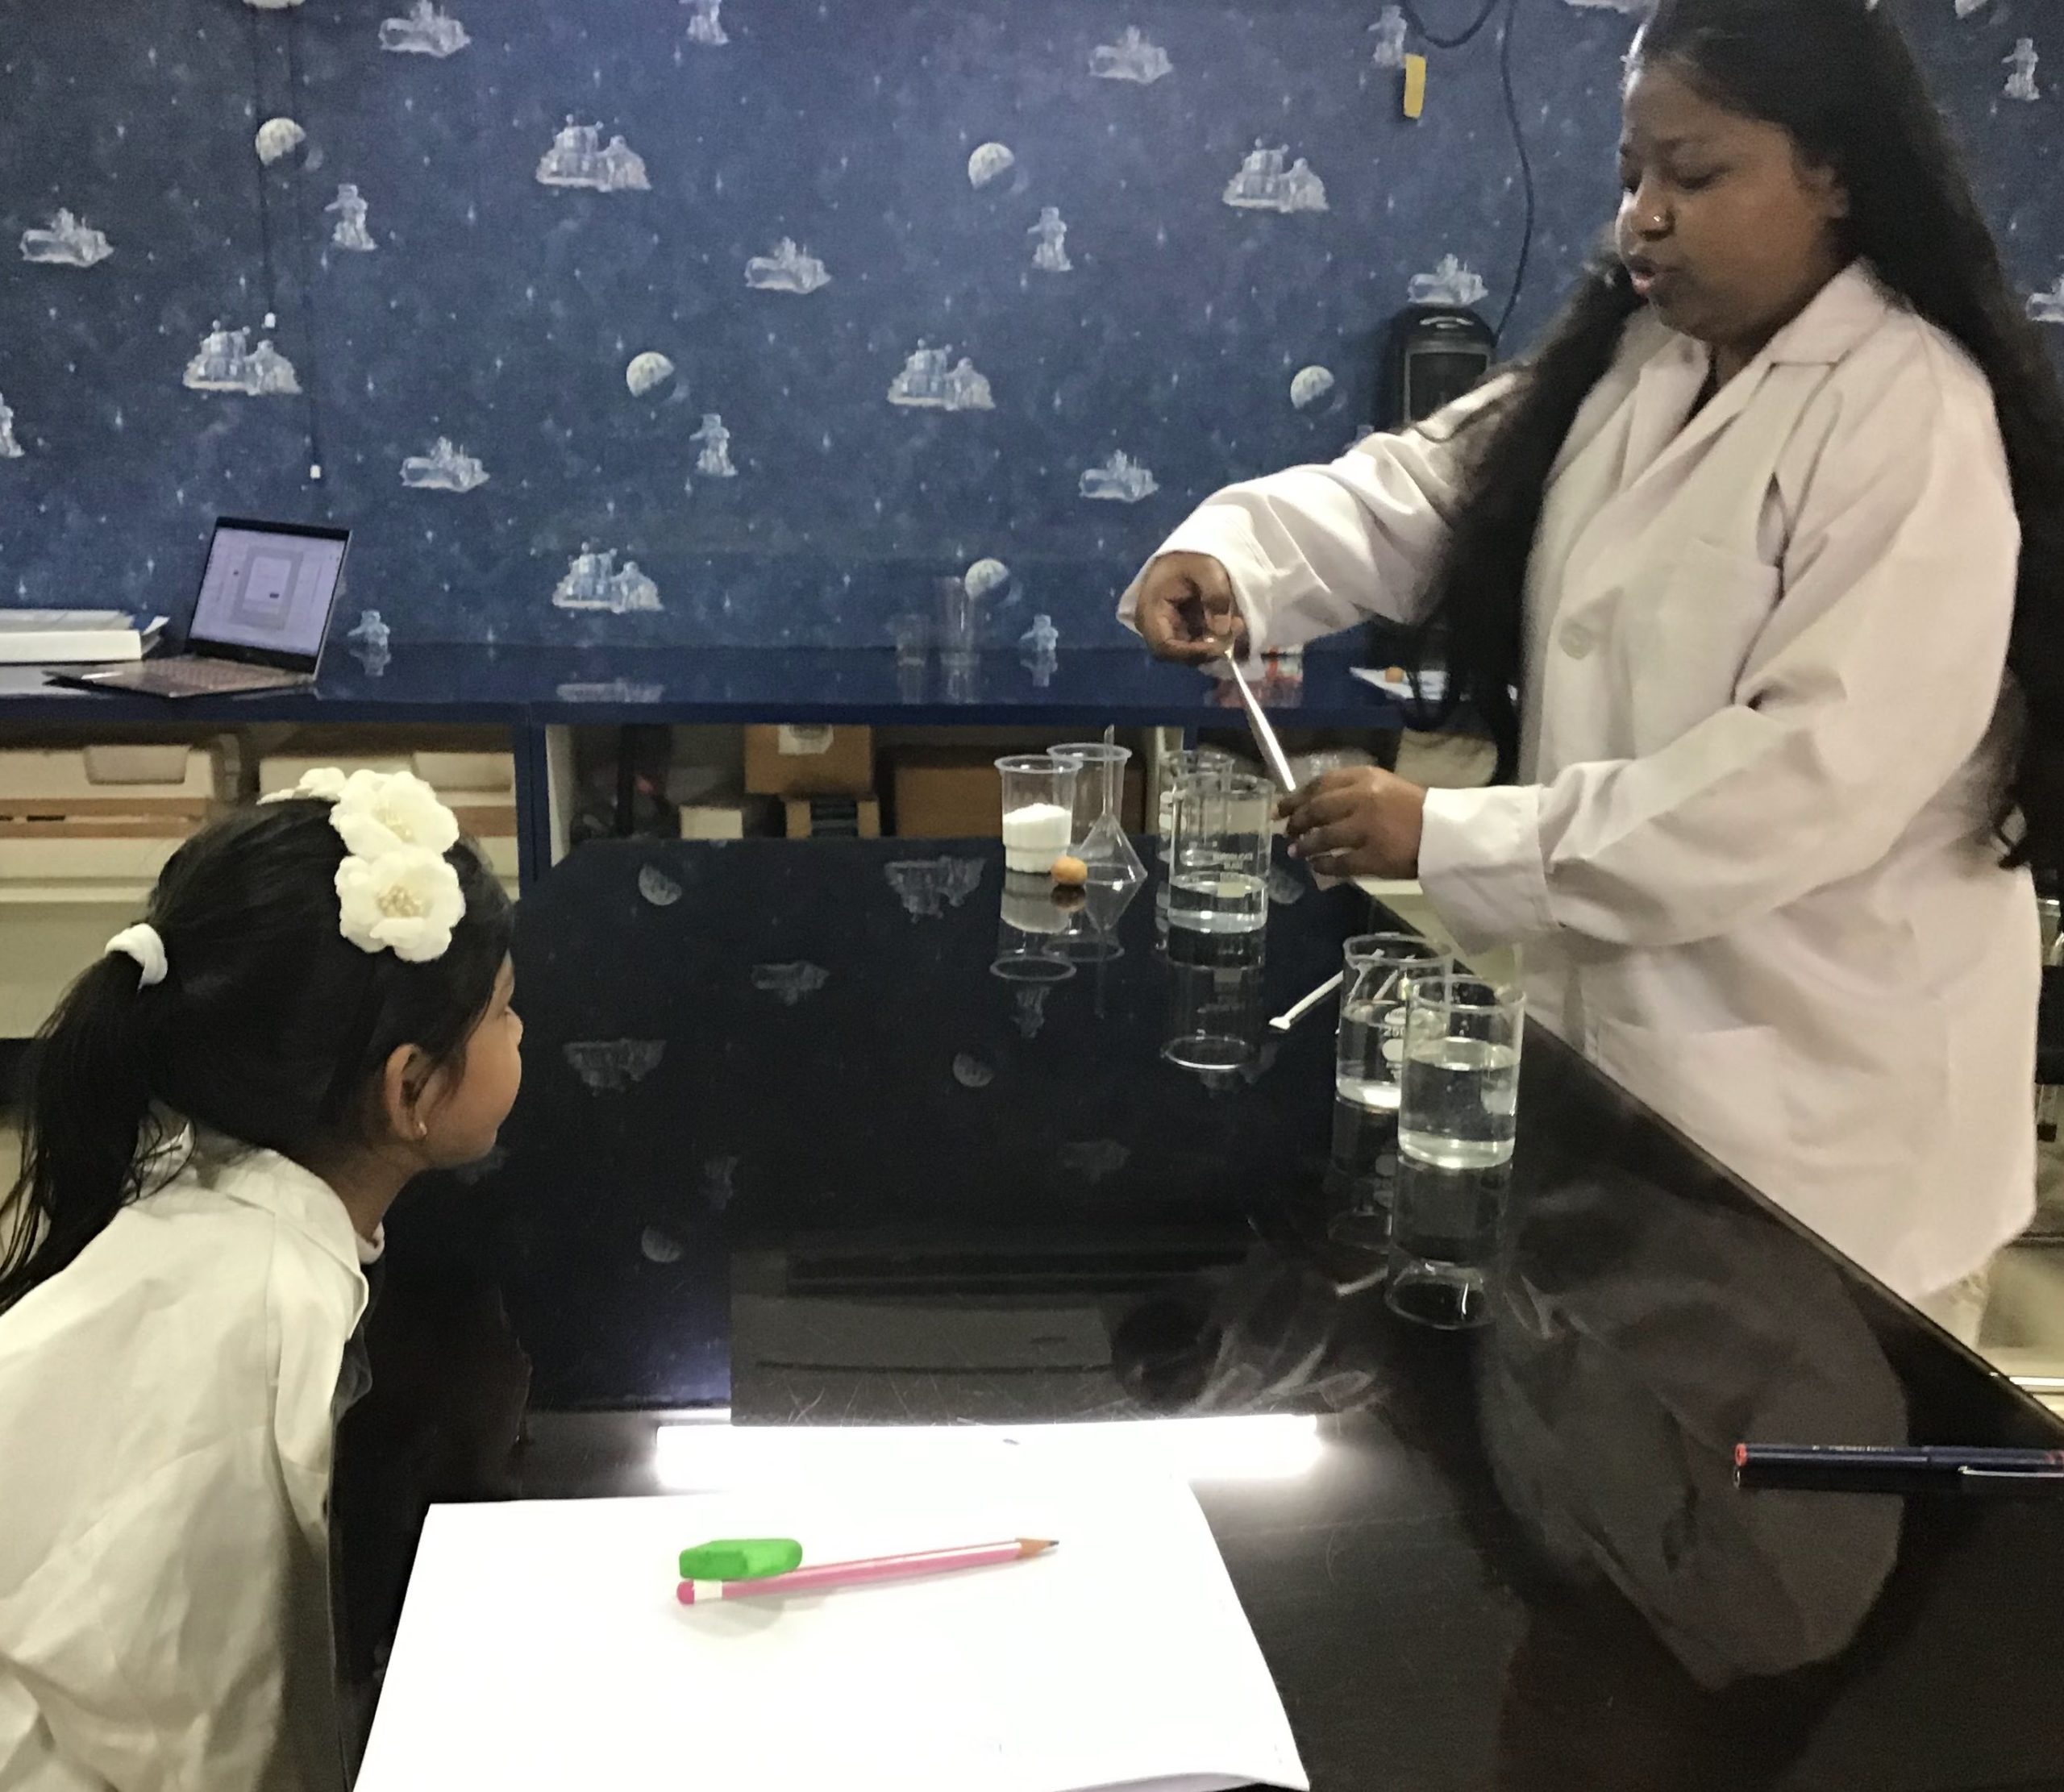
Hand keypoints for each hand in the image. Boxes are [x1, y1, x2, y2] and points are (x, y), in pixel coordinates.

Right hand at [1134, 552, 1248, 665]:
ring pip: (1188, 652)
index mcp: (1150, 609)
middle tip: (1234, 633)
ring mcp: (1166, 630)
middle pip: (1177, 654)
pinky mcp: (1179, 630)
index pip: (1164, 646)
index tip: (1219, 647)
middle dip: (1207, 649)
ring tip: (1237, 625)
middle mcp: (1153, 626)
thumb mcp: (1207, 569)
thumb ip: (1215, 597)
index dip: (1191, 652)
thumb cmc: (1192, 556)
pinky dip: (1214, 640)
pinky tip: (1231, 625)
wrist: (1188, 552)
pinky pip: (1195, 644)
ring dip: (1214, 645)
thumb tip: (1221, 631)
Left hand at [1280, 767, 1426, 878]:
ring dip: (1304, 845)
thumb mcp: (1383, 787)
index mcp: (1366, 778)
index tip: (1281, 807)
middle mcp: (1363, 799)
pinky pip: (1339, 863)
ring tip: (1295, 851)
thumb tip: (1311, 805)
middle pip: (1317, 809)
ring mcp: (1367, 829)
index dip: (1296, 797)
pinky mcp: (1374, 857)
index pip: (1320, 784)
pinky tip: (1316, 867)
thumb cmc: (1414, 810)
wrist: (1447, 834)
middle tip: (1287, 831)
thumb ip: (1351, 792)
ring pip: (1323, 837)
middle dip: (1296, 821)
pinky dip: (1323, 865)